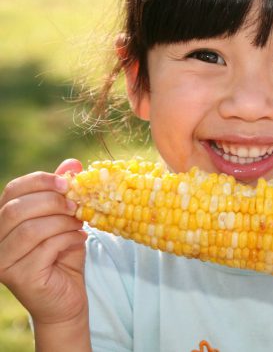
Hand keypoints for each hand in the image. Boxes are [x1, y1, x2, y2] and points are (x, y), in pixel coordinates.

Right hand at [0, 159, 88, 324]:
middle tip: (77, 205)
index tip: (67, 181)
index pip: (13, 190)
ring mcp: (2, 261)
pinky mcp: (18, 277)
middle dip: (53, 202)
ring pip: (31, 229)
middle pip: (18, 209)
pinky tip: (79, 239)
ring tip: (79, 224)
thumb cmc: (64, 252)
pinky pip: (45, 248)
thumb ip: (64, 192)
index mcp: (4, 219)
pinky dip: (68, 239)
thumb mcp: (65, 216)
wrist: (67, 295)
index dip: (40, 181)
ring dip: (63, 222)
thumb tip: (72, 163)